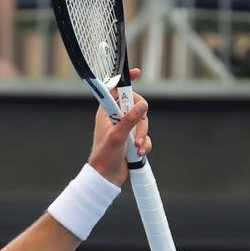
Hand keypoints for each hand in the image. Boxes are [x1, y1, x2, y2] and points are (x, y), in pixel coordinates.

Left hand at [87, 66, 150, 185]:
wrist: (106, 177)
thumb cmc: (104, 156)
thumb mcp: (117, 136)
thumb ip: (130, 120)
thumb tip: (143, 105)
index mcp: (106, 113)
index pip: (115, 91)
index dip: (125, 81)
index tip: (137, 73)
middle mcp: (116, 118)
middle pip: (136, 106)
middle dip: (141, 120)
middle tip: (137, 129)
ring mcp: (125, 129)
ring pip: (143, 122)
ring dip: (142, 135)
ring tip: (136, 147)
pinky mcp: (132, 139)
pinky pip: (145, 136)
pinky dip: (144, 144)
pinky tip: (139, 152)